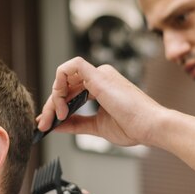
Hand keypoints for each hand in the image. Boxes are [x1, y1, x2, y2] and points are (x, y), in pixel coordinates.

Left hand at [36, 57, 164, 146]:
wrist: (151, 126)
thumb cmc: (133, 126)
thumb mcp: (96, 126)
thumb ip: (76, 124)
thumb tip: (56, 126)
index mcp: (101, 87)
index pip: (70, 92)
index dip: (55, 106)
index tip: (47, 123)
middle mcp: (100, 77)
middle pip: (64, 86)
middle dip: (50, 106)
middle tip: (44, 125)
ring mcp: (99, 74)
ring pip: (63, 78)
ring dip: (53, 100)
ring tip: (56, 119)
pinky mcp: (99, 75)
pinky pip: (70, 67)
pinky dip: (59, 84)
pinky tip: (61, 105)